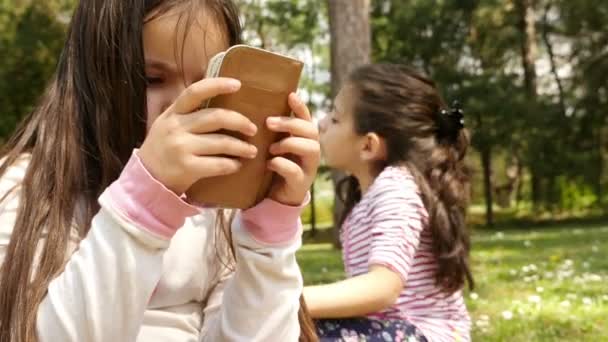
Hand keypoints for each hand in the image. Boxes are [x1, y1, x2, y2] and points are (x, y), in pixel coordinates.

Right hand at [139, 78, 258, 194]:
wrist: (146, 178)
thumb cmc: (163, 149)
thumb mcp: (168, 124)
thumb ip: (188, 113)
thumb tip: (220, 98)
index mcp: (173, 113)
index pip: (195, 92)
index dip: (217, 85)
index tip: (238, 84)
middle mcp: (176, 127)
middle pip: (215, 117)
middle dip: (240, 122)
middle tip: (253, 129)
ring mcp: (180, 147)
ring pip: (221, 142)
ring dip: (241, 147)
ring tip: (252, 151)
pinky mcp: (187, 168)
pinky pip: (218, 164)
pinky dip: (232, 165)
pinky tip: (237, 165)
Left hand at [266, 93, 320, 205]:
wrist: (274, 199)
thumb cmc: (272, 167)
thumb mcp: (271, 146)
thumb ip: (271, 132)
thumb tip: (255, 107)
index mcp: (304, 139)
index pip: (307, 118)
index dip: (301, 106)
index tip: (290, 95)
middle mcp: (311, 151)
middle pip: (311, 131)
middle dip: (291, 124)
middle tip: (269, 122)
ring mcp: (309, 168)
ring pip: (311, 149)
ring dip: (289, 144)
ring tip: (271, 148)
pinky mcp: (301, 184)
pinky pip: (296, 171)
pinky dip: (282, 165)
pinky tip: (270, 163)